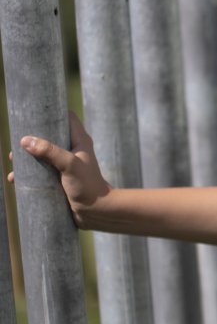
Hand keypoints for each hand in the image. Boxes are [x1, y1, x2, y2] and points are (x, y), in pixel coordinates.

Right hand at [9, 112, 111, 228]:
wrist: (96, 211)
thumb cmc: (87, 185)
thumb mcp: (69, 165)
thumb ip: (49, 151)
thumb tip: (25, 140)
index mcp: (79, 141)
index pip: (67, 118)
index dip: (52, 113)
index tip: (34, 113)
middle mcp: (72, 150)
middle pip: (50, 136)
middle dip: (32, 139)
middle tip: (17, 144)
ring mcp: (65, 165)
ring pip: (42, 155)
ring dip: (27, 158)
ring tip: (13, 162)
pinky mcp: (59, 179)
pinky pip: (40, 172)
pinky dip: (28, 174)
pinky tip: (15, 180)